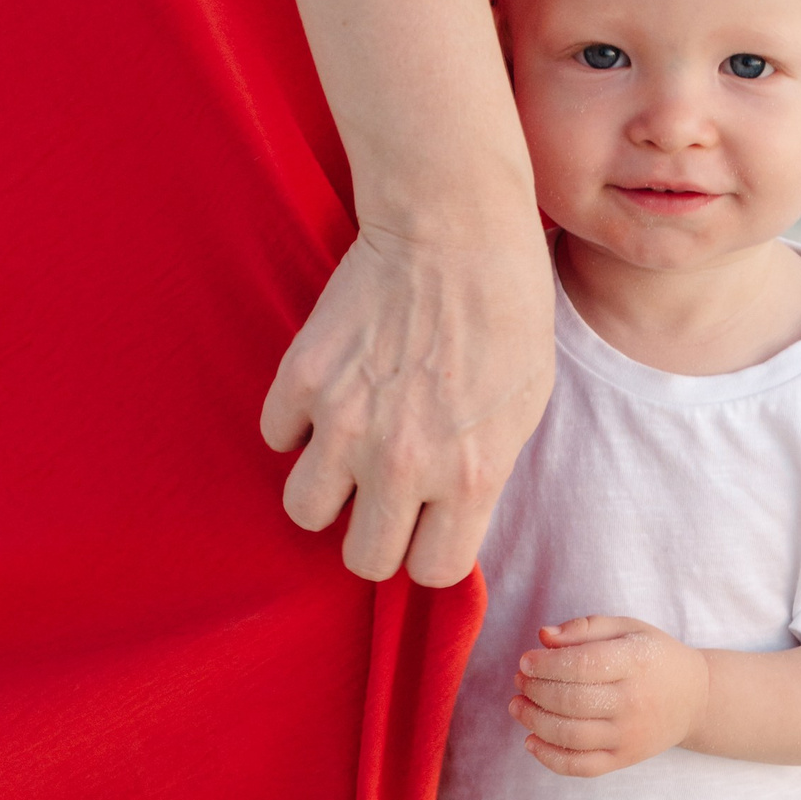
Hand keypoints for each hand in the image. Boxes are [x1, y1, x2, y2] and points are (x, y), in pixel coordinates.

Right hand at [262, 207, 553, 585]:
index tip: (429, 523)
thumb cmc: (507, 311)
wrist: (454, 228)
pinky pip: (277, 438)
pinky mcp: (302, 380)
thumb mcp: (524, 407)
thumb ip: (481, 472)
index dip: (429, 549)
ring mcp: (346, 423)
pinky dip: (296, 426)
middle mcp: (403, 463)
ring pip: (305, 512)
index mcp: (470, 475)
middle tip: (384, 496)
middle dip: (375, 535)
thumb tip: (446, 513)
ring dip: (325, 491)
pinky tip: (326, 397)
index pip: (432, 571)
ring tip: (347, 454)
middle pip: (364, 560)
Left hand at [511, 615, 710, 775]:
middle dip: (535, 691)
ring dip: (534, 721)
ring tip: (517, 706)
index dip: (546, 664)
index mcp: (636, 661)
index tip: (525, 661)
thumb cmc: (653, 657)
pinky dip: (550, 758)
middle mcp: (634, 701)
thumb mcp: (627, 629)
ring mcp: (630, 734)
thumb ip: (585, 628)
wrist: (695, 698)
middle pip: (572, 701)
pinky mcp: (625, 758)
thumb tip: (543, 637)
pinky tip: (531, 741)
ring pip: (572, 735)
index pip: (582, 665)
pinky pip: (582, 766)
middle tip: (519, 681)